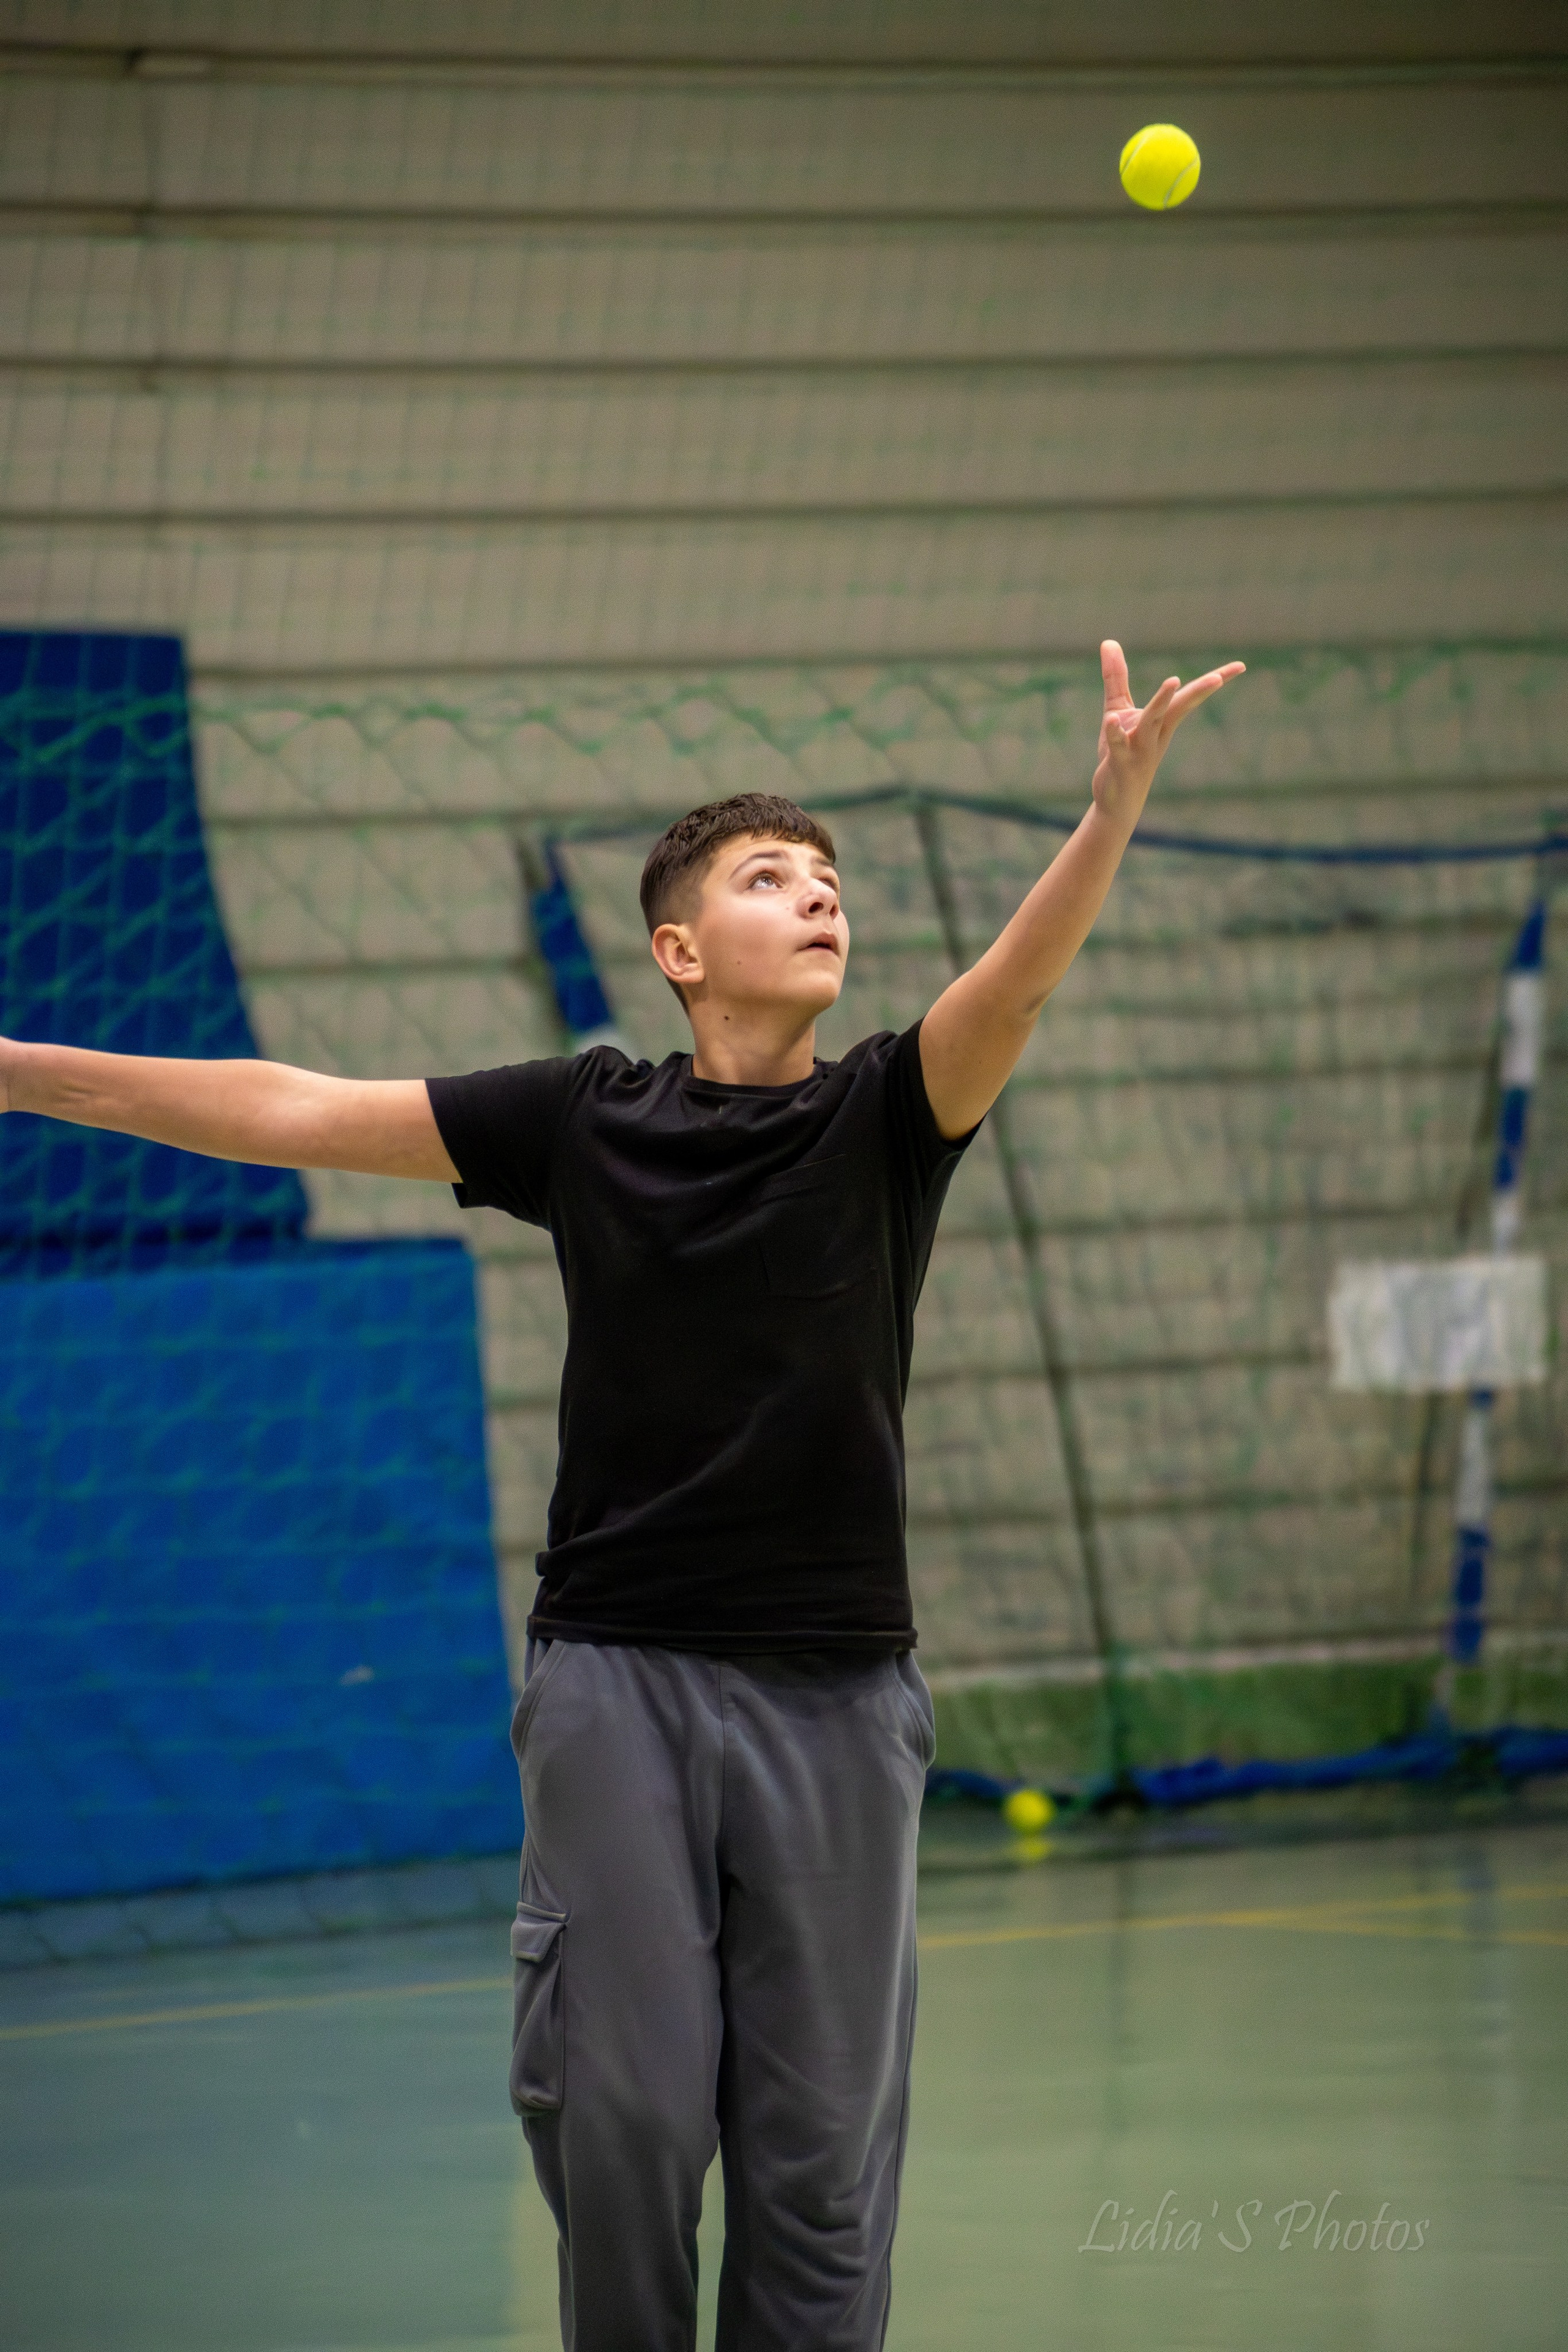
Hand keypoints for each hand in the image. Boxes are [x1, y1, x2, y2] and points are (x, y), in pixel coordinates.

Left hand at [1091, 639, 1244, 829]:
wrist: (1117, 800)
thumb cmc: (1123, 751)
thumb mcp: (1118, 709)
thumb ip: (1116, 676)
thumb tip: (1108, 641)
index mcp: (1164, 720)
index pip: (1190, 697)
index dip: (1215, 680)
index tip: (1241, 665)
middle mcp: (1157, 733)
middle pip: (1180, 708)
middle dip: (1199, 692)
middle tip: (1219, 678)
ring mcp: (1141, 749)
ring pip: (1153, 723)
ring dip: (1162, 703)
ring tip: (1173, 681)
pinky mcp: (1120, 763)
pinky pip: (1118, 745)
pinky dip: (1114, 733)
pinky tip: (1109, 720)